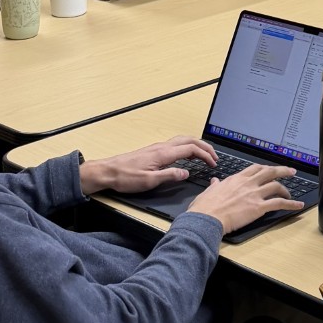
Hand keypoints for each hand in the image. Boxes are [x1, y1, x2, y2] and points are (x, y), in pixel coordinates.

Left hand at [81, 136, 214, 195]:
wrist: (107, 171)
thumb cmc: (125, 177)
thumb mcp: (149, 181)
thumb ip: (170, 176)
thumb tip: (186, 173)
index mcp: (163, 154)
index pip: (191, 149)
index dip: (205, 155)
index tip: (213, 163)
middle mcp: (161, 147)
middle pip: (189, 140)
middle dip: (205, 147)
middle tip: (214, 157)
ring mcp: (157, 147)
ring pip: (182, 140)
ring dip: (196, 146)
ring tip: (204, 154)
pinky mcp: (153, 151)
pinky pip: (175, 144)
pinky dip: (187, 147)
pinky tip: (186, 155)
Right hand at [185, 164, 306, 234]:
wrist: (206, 218)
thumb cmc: (204, 208)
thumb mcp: (208, 192)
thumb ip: (215, 185)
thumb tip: (215, 181)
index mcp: (236, 179)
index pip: (254, 168)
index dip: (265, 168)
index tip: (270, 169)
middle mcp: (247, 184)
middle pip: (269, 172)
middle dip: (282, 170)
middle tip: (291, 171)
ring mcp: (254, 194)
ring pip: (276, 186)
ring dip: (286, 189)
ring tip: (291, 193)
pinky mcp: (259, 207)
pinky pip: (279, 203)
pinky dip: (291, 204)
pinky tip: (298, 205)